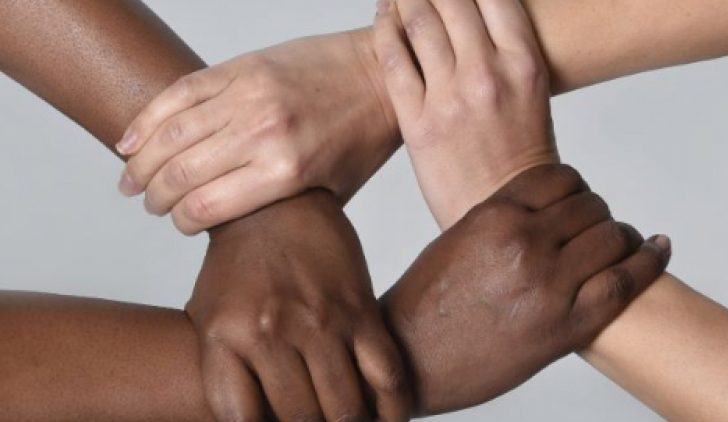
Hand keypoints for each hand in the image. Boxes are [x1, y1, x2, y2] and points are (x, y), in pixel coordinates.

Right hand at [116, 29, 397, 234]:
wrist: (379, 78)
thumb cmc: (359, 139)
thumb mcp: (330, 191)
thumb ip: (279, 208)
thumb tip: (231, 224)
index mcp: (286, 172)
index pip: (205, 207)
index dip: (182, 222)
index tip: (181, 224)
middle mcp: (262, 134)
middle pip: (180, 173)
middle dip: (156, 196)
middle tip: (149, 204)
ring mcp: (248, 96)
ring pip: (171, 134)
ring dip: (140, 161)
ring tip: (130, 180)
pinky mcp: (241, 68)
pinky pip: (180, 93)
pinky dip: (148, 118)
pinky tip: (130, 139)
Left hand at [186, 190, 408, 420]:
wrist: (275, 205)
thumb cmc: (237, 268)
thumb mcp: (208, 318)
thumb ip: (225, 373)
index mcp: (224, 336)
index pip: (240, 420)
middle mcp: (271, 332)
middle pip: (299, 419)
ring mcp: (319, 321)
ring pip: (345, 409)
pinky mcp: (359, 310)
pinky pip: (386, 376)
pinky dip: (391, 410)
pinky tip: (388, 420)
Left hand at [374, 0, 557, 227]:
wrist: (503, 210)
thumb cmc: (519, 156)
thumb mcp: (528, 94)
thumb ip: (503, 54)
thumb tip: (471, 21)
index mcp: (524, 64)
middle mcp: (488, 73)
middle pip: (452, 0)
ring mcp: (451, 96)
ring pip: (420, 23)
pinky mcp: (418, 121)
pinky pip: (394, 61)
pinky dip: (385, 30)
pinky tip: (383, 16)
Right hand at [380, 164, 670, 415]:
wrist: (413, 356)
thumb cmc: (427, 300)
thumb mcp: (458, 238)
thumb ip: (503, 216)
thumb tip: (549, 207)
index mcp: (493, 215)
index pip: (558, 177)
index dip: (574, 185)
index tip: (576, 198)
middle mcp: (524, 242)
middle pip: (590, 204)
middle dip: (595, 213)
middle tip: (591, 228)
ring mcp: (548, 284)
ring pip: (613, 235)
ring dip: (620, 235)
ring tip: (618, 243)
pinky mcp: (566, 324)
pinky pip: (624, 281)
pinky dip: (648, 260)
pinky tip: (657, 248)